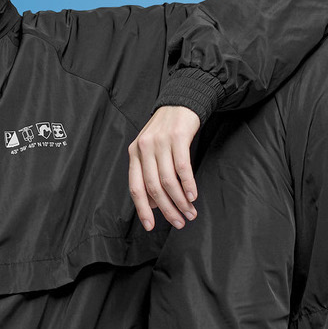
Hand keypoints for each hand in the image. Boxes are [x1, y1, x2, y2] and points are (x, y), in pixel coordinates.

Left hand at [127, 105, 200, 230]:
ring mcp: (160, 142)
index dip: (142, 209)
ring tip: (190, 212)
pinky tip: (193, 195)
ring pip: (168, 180)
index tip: (150, 226)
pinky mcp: (178, 137)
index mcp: (134, 153)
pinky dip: (188, 184)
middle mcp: (144, 148)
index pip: (135, 187)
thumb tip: (154, 204)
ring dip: (180, 201)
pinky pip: (182, 167)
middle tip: (179, 222)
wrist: (180, 102)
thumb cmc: (166, 131)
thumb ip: (150, 175)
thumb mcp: (152, 151)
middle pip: (153, 187)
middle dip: (167, 209)